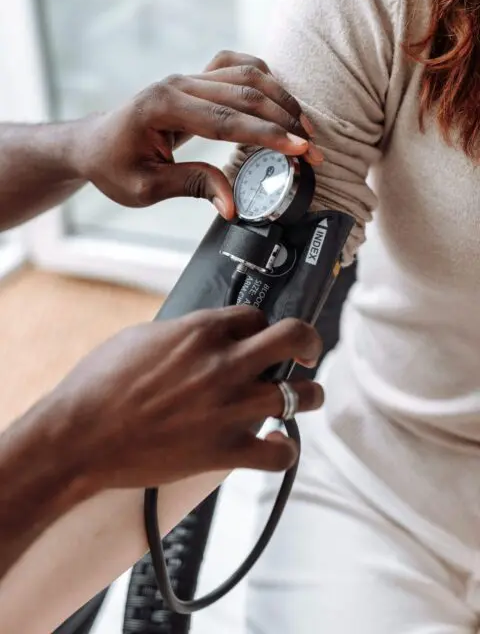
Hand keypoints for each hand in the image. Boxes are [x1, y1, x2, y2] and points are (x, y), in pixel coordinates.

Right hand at [49, 307, 322, 489]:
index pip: (256, 316)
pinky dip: (283, 450)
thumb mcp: (142, 336)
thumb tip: (201, 334)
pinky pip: (278, 453)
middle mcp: (225, 363)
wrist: (80, 435)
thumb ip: (183, 332)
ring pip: (300, 395)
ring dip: (308, 394)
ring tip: (306, 396)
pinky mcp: (224, 450)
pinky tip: (276, 443)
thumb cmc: (100, 383)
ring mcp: (230, 407)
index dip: (261, 325)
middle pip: (294, 338)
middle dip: (308, 341)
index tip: (259, 335)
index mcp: (202, 330)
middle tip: (308, 350)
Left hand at [73, 50, 322, 217]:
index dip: (268, 136)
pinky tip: (280, 98)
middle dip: (285, 122)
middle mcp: (178, 84)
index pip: (226, 119)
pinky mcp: (194, 80)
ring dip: (281, 100)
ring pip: (247, 76)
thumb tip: (233, 205)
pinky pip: (237, 67)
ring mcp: (187, 77)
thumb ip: (192, 187)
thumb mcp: (145, 188)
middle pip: (244, 93)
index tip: (301, 150)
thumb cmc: (114, 167)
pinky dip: (264, 79)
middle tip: (314, 150)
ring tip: (306, 128)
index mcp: (162, 107)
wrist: (93, 144)